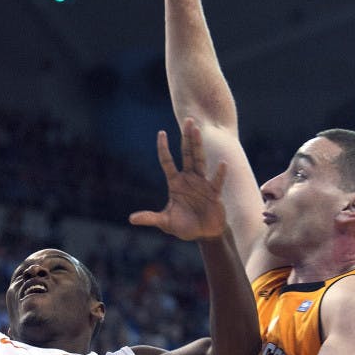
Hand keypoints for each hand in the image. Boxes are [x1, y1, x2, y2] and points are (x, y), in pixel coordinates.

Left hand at [131, 117, 226, 240]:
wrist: (205, 234)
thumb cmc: (185, 226)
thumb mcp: (166, 222)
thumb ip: (151, 218)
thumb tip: (132, 219)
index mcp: (175, 183)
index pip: (167, 162)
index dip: (164, 148)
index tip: (161, 133)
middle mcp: (189, 179)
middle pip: (187, 154)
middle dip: (187, 138)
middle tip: (189, 120)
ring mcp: (202, 184)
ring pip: (200, 161)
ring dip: (198, 146)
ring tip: (198, 130)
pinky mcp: (215, 193)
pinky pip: (216, 181)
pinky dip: (219, 174)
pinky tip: (222, 164)